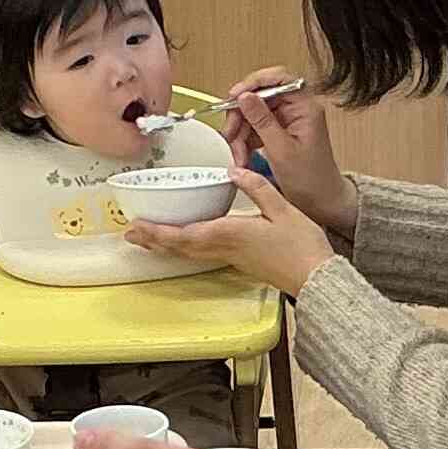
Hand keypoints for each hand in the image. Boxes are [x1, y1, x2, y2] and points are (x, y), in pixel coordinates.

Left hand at [123, 168, 336, 297]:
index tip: (137, 226)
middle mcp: (226, 249)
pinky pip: (203, 255)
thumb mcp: (282, 207)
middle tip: (130, 233)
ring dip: (165, 247)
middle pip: (180, 247)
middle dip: (153, 241)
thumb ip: (256, 187)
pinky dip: (185, 249)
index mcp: (231, 234)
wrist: (317, 278)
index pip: (185, 234)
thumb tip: (233, 170)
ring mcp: (232, 258)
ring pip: (189, 253)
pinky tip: (182, 243)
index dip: (157, 232)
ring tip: (146, 240)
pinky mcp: (240, 262)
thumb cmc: (303, 246)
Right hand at [220, 65, 353, 234]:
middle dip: (242, 115)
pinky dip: (246, 140)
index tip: (236, 96)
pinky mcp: (280, 132)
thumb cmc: (312, 180)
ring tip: (238, 153)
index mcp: (305, 107)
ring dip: (241, 132)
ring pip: (254, 114)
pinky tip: (242, 155)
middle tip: (230, 133)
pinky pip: (256, 128)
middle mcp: (297, 110)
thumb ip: (262, 121)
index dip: (254, 83)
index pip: (279, 78)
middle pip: (261, 97)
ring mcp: (288, 121)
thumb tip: (245, 97)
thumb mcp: (282, 150)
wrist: (321, 203)